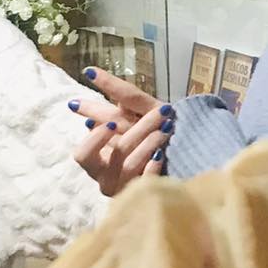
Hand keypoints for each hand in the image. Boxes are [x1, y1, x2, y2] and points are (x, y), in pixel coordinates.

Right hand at [69, 69, 174, 197]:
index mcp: (96, 158)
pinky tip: (160, 155)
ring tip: (168, 128)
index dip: (94, 142)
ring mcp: (124, 188)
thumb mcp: (139, 109)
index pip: (82, 155)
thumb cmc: (153, 131)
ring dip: (150, 143)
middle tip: (163, 112)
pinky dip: (152, 167)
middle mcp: (105, 177)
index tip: (110, 125)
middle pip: (115, 155)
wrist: (184, 157)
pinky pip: (147, 183)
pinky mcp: (144, 195)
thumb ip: (119, 94)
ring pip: (132, 166)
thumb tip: (91, 73)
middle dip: (138, 131)